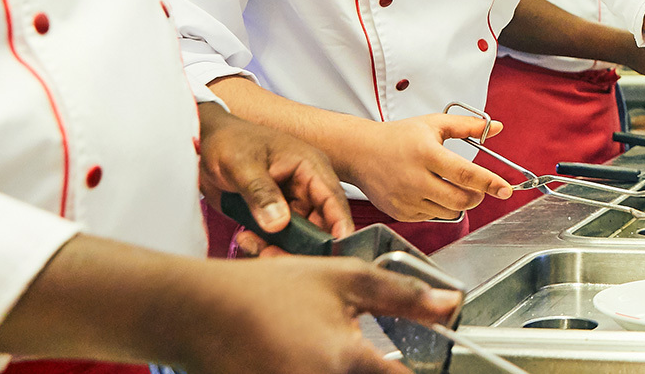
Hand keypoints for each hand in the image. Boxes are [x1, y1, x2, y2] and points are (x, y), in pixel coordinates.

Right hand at [0, 234, 461, 373]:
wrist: (193, 312)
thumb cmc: (263, 291)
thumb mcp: (340, 279)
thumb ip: (401, 294)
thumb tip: (451, 305)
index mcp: (342, 357)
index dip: (421, 373)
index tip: (438, 363)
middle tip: (383, 359)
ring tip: (354, 359)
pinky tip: (325, 362)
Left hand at [197, 103, 353, 240]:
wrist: (203, 144)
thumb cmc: (228, 141)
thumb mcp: (243, 165)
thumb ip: (262, 193)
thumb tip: (279, 224)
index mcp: (309, 167)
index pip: (333, 198)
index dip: (339, 224)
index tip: (335, 249)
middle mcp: (305, 186)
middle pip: (318, 225)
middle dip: (301, 246)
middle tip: (274, 256)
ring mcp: (290, 202)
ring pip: (298, 237)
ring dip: (279, 248)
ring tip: (253, 246)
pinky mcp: (274, 214)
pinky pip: (278, 238)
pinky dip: (264, 245)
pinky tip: (245, 239)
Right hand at [335, 113, 512, 221]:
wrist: (359, 152)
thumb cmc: (398, 137)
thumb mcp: (433, 124)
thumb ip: (467, 126)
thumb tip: (496, 127)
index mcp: (426, 154)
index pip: (466, 174)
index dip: (490, 183)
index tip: (506, 189)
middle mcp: (416, 179)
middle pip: (461, 200)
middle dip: (477, 196)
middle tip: (477, 188)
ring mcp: (407, 199)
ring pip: (449, 212)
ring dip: (458, 202)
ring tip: (448, 185)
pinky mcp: (400, 213)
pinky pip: (431, 217)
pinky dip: (438, 207)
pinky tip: (428, 191)